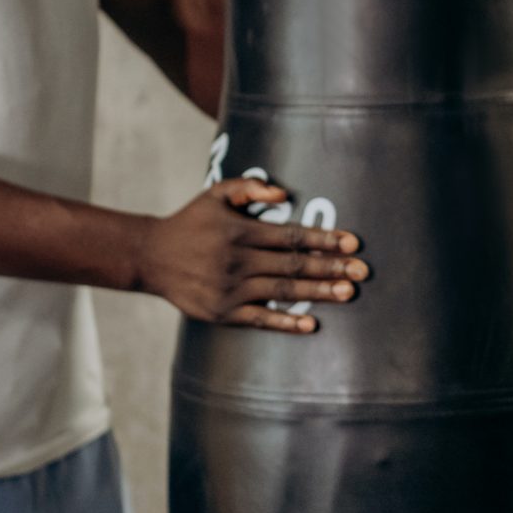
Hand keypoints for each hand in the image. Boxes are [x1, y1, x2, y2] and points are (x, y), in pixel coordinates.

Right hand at [134, 177, 367, 331]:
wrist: (150, 257)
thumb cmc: (191, 222)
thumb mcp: (215, 194)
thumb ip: (250, 188)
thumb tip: (285, 194)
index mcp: (241, 231)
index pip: (290, 235)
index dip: (323, 239)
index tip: (352, 243)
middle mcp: (238, 260)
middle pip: (293, 264)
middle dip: (331, 267)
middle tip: (362, 271)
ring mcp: (231, 288)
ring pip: (282, 291)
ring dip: (317, 292)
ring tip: (347, 293)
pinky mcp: (223, 311)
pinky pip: (260, 319)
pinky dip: (285, 323)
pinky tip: (310, 324)